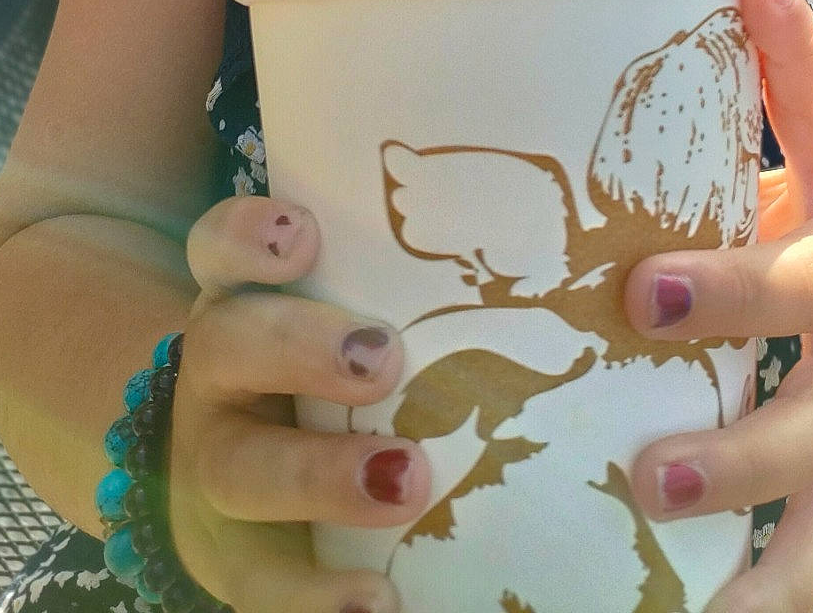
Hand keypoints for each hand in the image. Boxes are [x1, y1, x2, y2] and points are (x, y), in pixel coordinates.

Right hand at [169, 195, 429, 612]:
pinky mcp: (234, 558)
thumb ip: (436, 289)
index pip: (222, 250)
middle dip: (300, 348)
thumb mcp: (359, 313)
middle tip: (382, 361)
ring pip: (237, 468)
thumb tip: (596, 289)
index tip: (304, 237)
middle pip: (227, 345)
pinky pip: (259, 584)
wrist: (244, 481)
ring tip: (403, 485)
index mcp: (244, 301)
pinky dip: (314, 596)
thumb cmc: (338, 368)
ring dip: (318, 476)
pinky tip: (376, 601)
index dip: (249, 237)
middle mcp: (217, 376)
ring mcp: (215, 467)